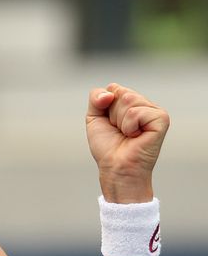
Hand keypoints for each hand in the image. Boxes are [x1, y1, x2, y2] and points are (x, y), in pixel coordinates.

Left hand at [86, 83, 169, 202]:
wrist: (116, 167)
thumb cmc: (107, 146)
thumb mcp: (94, 117)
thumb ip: (96, 97)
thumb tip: (110, 93)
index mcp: (131, 102)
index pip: (113, 88)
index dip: (104, 106)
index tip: (110, 123)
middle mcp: (145, 104)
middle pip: (121, 93)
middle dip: (112, 114)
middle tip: (120, 131)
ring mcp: (155, 111)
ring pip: (128, 100)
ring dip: (120, 121)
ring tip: (128, 134)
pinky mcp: (161, 119)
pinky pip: (136, 112)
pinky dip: (129, 126)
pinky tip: (136, 136)